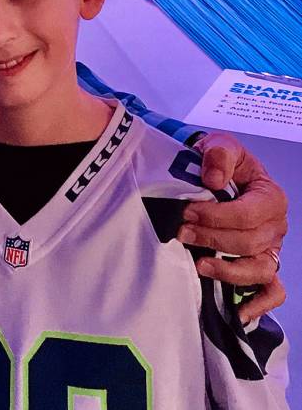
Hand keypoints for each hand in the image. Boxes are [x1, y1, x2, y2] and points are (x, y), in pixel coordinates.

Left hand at [176, 132, 287, 321]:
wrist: (214, 171)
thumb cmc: (220, 162)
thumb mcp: (220, 146)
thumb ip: (218, 156)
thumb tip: (214, 179)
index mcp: (270, 197)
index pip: (248, 215)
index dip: (217, 216)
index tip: (188, 212)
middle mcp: (275, 226)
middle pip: (248, 242)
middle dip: (212, 239)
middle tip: (181, 231)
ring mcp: (270, 248)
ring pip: (259, 269)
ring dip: (227, 270)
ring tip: (199, 264)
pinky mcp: (261, 264)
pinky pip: (271, 291)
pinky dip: (258, 303)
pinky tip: (238, 311)